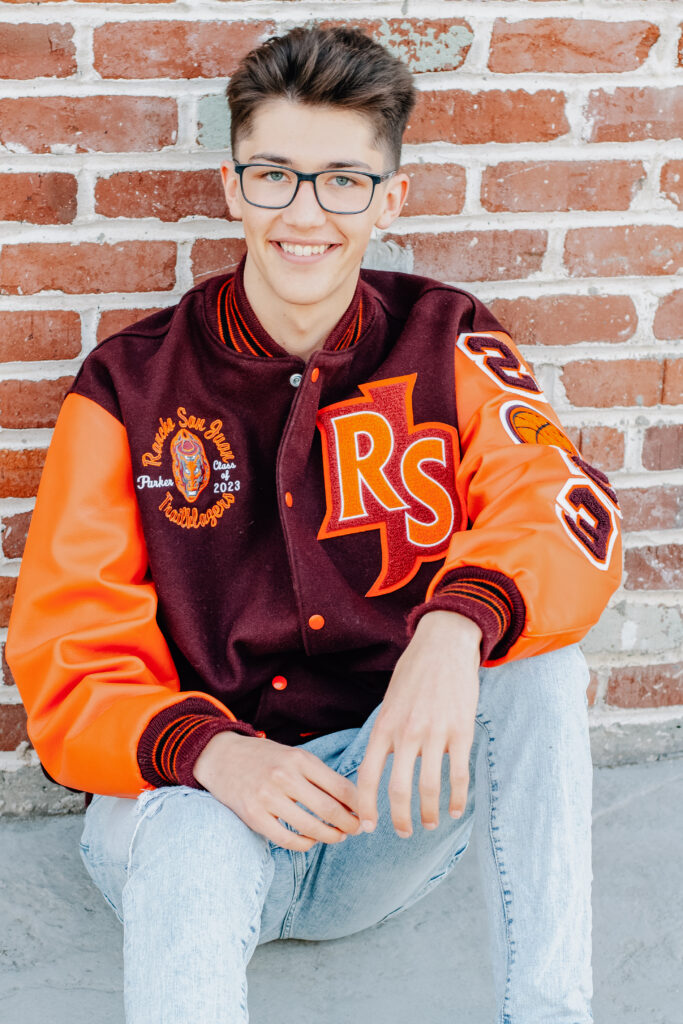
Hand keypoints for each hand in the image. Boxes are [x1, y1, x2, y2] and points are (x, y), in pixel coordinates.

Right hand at [193, 731, 362, 851]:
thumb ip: (319, 776)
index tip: (365, 814)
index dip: (359, 806)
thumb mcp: (293, 756)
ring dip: (330, 836)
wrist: (221, 756)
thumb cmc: (265, 758)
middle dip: (349, 825)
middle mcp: (285, 776)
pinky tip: (310, 841)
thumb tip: (352, 802)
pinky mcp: (254, 815)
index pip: (341, 787)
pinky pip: (287, 839)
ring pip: (311, 827)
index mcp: (300, 758)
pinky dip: (305, 844)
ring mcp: (267, 797)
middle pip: (329, 809)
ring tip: (337, 837)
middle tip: (356, 831)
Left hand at [356, 611, 481, 837]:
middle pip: (398, 790)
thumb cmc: (414, 673)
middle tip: (403, 833)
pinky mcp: (461, 731)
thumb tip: (381, 766)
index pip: (367, 776)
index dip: (365, 807)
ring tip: (431, 824)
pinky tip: (457, 810)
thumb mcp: (390, 701)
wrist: (444, 644)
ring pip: (429, 788)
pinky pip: (458, 774)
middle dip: (400, 819)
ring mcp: (435, 733)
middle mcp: (406, 733)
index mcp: (384, 726)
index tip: (368, 826)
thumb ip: (386, 732)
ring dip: (429, 813)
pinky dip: (458, 798)